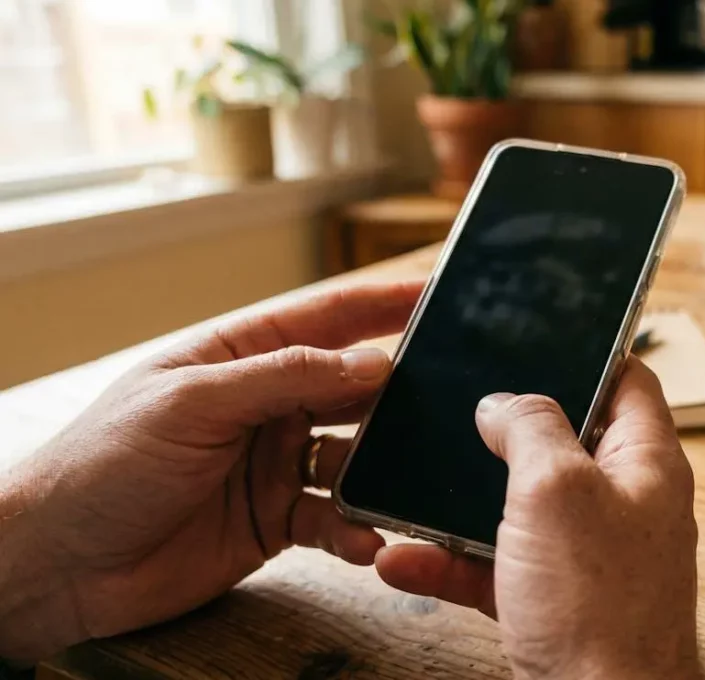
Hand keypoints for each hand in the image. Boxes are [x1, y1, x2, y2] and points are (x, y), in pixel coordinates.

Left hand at [0, 281, 422, 661]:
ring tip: (407, 481)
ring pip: (356, 457)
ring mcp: (274, 464)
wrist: (60, 564)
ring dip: (383, 470)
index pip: (325, 318)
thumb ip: (284, 377)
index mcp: (239, 356)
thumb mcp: (193, 403)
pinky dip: (357, 528)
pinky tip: (367, 537)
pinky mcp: (277, 520)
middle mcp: (265, 405)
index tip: (440, 294)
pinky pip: (337, 519)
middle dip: (400, 394)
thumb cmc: (101, 466)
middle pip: (353, 387)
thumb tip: (372, 361)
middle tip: (450, 401)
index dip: (383, 304)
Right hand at [375, 358, 699, 679]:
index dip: (584, 351)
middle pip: (560, 444)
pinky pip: (495, 570)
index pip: (626, 380)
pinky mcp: (554, 604)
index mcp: (644, 462)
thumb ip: (530, 428)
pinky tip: (401, 561)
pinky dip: (449, 565)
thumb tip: (503, 404)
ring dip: (456, 505)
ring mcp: (587, 558)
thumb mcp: (556, 490)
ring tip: (403, 489)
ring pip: (516, 511)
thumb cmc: (598, 607)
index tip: (533, 334)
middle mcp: (621, 504)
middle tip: (450, 409)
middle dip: (499, 432)